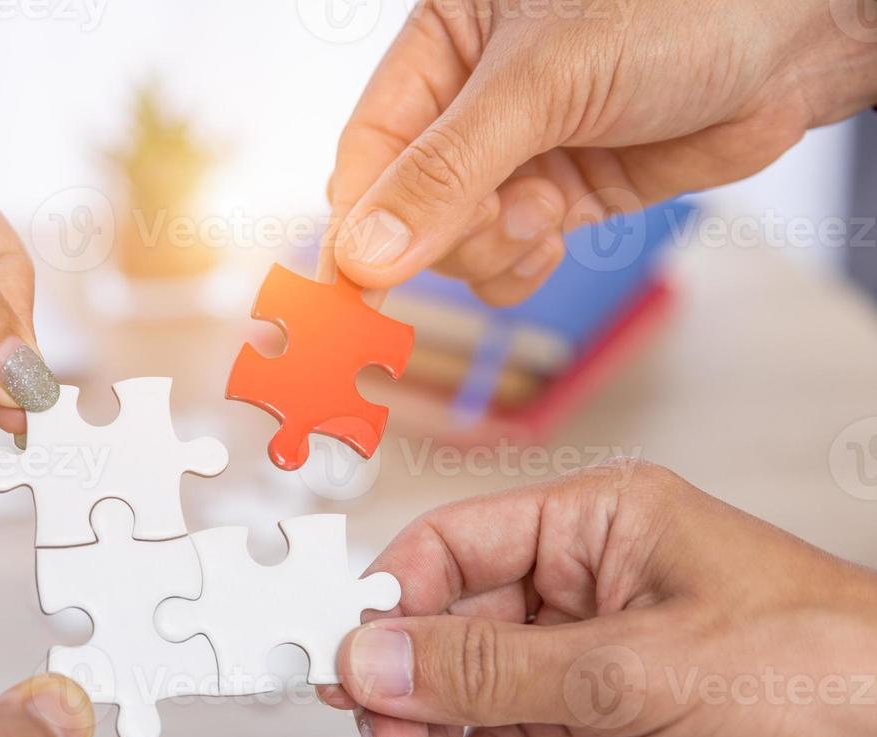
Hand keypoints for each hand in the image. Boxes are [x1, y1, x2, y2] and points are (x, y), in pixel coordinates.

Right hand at [321, 462, 876, 736]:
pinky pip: (520, 715)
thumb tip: (375, 660)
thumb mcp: (629, 673)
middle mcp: (587, 567)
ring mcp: (599, 631)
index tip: (345, 673)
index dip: (386, 611)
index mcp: (592, 519)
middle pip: (453, 621)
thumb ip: (489, 670)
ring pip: (480, 677)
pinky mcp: (614, 691)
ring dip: (447, 735)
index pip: (448, 548)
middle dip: (413, 693)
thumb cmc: (822, 668)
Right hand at [323, 0, 876, 304]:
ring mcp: (515, 155)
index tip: (353, 292)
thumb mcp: (545, 80)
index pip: (367, 151)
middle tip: (505, 217)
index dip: (359, 224)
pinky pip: (506, 259)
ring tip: (547, 213)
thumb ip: (447, 169)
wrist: (800, 32)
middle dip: (448, 232)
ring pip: (453, 244)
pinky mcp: (562, 195)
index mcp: (441, 43)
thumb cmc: (679, 9)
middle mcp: (467, 102)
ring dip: (489, 252)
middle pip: (403, 210)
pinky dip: (519, 268)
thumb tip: (361, 256)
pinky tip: (555, 235)